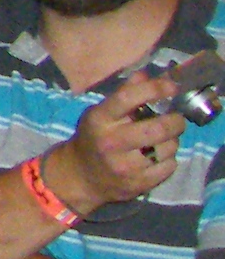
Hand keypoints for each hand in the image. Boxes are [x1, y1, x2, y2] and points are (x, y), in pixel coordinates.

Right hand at [63, 75, 185, 210]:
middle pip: (155, 129)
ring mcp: (125, 166)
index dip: (153, 90)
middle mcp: (111, 142)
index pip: (127, 99)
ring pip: (166, 149)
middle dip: (174, 121)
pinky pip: (168, 167)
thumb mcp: (101, 114)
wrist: (81, 176)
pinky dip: (169, 159)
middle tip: (177, 119)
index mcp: (99, 120)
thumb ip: (124, 94)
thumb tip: (147, 75)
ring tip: (164, 139)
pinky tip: (158, 156)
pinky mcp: (138, 184)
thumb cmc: (94, 138)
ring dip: (172, 141)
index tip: (171, 86)